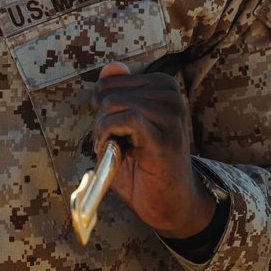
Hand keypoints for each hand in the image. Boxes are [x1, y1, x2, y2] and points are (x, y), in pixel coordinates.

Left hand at [91, 62, 214, 238]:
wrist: (170, 204)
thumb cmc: (145, 167)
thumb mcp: (123, 125)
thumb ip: (116, 95)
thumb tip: (112, 66)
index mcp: (162, 87)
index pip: (110, 81)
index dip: (99, 107)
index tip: (108, 130)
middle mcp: (171, 96)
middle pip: (108, 92)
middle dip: (99, 120)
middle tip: (111, 145)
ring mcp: (171, 115)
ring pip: (113, 104)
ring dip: (102, 131)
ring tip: (115, 151)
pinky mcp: (165, 136)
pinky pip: (125, 118)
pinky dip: (108, 135)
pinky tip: (115, 153)